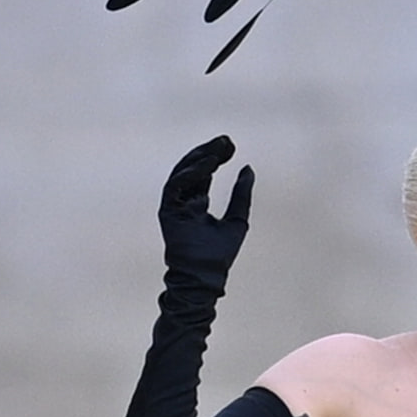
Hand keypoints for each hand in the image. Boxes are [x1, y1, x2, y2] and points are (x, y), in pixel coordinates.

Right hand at [158, 135, 253, 312]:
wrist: (207, 276)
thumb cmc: (220, 254)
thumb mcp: (238, 219)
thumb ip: (241, 195)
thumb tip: (248, 168)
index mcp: (197, 204)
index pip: (205, 174)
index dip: (216, 158)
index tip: (230, 145)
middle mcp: (184, 202)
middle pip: (193, 170)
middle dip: (208, 153)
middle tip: (226, 140)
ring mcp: (174, 206)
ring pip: (183, 174)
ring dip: (199, 159)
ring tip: (217, 149)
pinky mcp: (167, 212)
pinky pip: (175, 187)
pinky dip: (190, 174)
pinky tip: (207, 165)